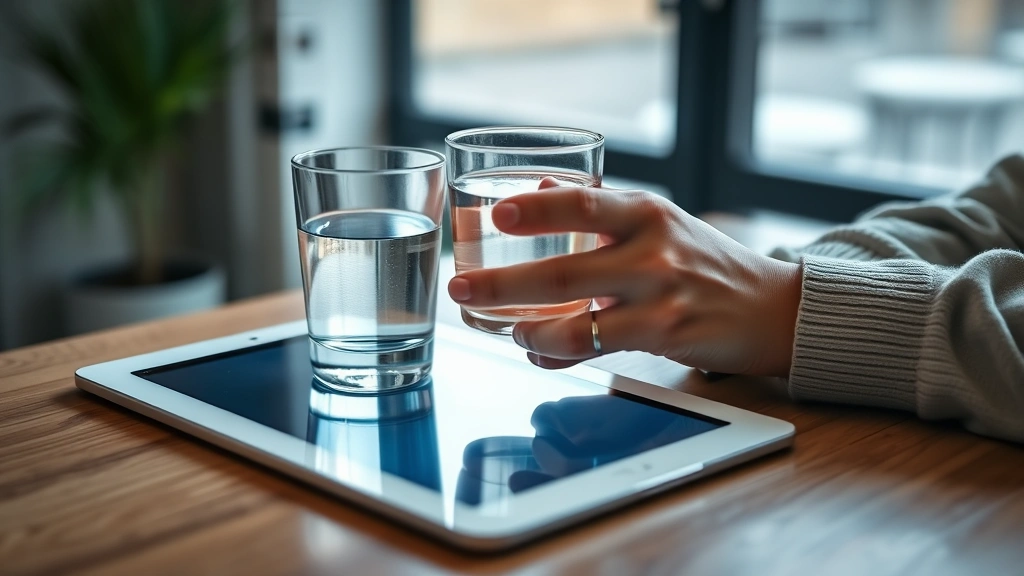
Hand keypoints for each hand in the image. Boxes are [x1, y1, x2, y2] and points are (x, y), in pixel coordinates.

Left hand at [447, 181, 802, 376]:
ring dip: (528, 329)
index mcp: (646, 211)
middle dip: (501, 283)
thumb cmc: (704, 261)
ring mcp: (661, 295)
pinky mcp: (667, 335)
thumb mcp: (657, 222)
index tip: (497, 212)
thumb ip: (598, 209)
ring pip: (576, 319)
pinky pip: (597, 348)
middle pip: (563, 270)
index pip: (583, 202)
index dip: (537, 209)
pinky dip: (559, 352)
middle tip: (461, 288)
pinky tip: (540, 351)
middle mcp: (652, 249)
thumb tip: (536, 188)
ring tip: (506, 329)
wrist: (772, 307)